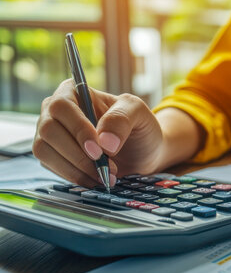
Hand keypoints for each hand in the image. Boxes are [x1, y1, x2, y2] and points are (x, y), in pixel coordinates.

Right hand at [34, 80, 165, 186]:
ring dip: (75, 168)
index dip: (78, 129)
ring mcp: (51, 133)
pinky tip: (95, 180)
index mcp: (75, 92)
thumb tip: (104, 142)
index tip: (98, 150)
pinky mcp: (51, 155)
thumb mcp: (139, 114)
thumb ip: (121, 119)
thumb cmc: (139, 127)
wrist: (144, 152)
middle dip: (77, 154)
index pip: (62, 106)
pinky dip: (74, 177)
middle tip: (105, 168)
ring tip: (104, 176)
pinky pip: (51, 167)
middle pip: (49, 130)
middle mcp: (56, 111)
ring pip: (44, 150)